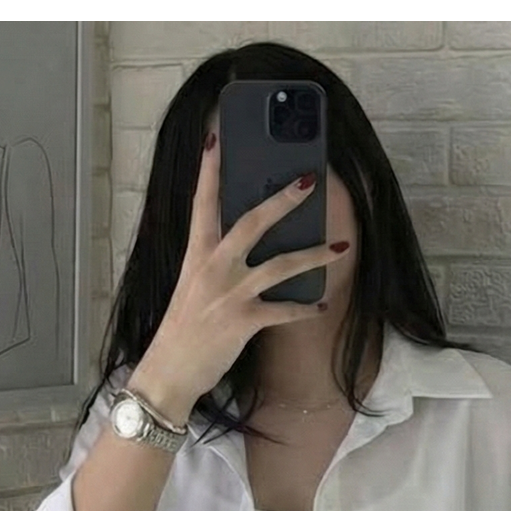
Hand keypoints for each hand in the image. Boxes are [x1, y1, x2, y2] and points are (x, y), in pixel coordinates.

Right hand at [131, 135, 349, 425]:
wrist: (169, 372)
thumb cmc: (181, 330)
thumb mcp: (192, 287)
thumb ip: (214, 263)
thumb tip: (244, 246)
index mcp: (196, 255)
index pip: (202, 204)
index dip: (209, 171)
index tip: (216, 138)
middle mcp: (213, 267)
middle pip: (252, 223)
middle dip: (283, 201)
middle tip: (309, 181)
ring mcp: (229, 294)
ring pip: (280, 265)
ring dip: (314, 255)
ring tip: (340, 246)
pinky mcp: (243, 322)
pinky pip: (283, 311)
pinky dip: (304, 308)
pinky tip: (320, 304)